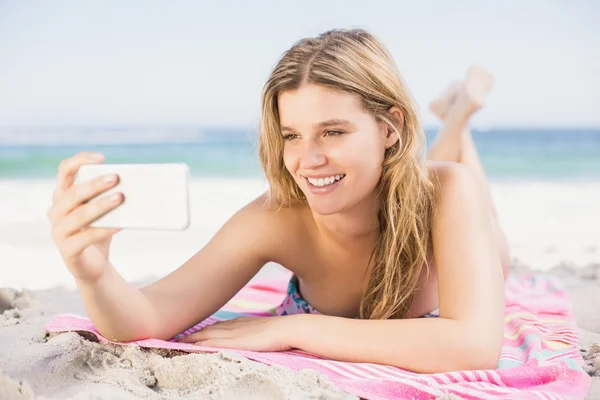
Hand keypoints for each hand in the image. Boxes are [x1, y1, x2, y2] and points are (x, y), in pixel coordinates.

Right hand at [47, 151, 123, 282]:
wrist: (94, 265)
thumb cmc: (99, 230)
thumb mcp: (102, 211)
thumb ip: (108, 196)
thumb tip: (132, 183)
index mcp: (62, 196)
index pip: (64, 171)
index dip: (80, 161)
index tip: (101, 158)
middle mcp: (56, 211)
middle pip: (73, 193)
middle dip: (95, 184)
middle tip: (116, 178)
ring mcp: (58, 231)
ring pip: (79, 215)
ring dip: (101, 205)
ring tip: (121, 198)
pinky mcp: (67, 250)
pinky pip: (87, 237)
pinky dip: (105, 229)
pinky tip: (120, 224)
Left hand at [177, 316, 296, 351]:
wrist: (288, 329)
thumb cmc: (281, 331)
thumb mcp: (263, 329)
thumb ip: (252, 332)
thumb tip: (250, 337)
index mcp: (239, 322)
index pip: (215, 326)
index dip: (201, 330)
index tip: (188, 333)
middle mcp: (233, 325)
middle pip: (206, 328)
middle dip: (190, 333)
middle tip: (173, 335)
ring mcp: (233, 332)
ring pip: (205, 334)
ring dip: (190, 338)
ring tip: (175, 341)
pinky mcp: (235, 341)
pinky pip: (211, 342)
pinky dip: (199, 344)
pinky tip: (188, 346)